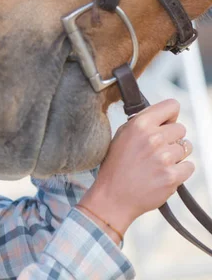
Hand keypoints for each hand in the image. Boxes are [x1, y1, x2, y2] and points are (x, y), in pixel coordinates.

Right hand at [78, 99, 193, 241]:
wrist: (113, 197)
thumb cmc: (116, 166)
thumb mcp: (121, 137)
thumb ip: (141, 123)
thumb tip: (162, 116)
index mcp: (139, 125)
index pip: (172, 106)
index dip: (170, 116)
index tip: (164, 125)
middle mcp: (153, 138)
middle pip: (181, 128)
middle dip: (172, 138)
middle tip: (157, 150)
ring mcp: (164, 158)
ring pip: (186, 148)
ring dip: (176, 156)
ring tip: (158, 164)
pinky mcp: (172, 176)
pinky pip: (189, 166)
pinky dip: (180, 171)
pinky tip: (163, 175)